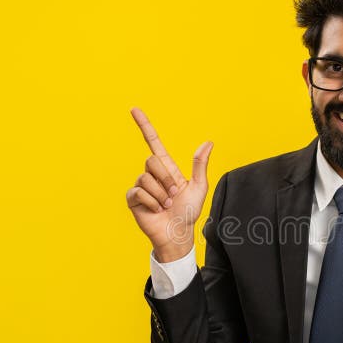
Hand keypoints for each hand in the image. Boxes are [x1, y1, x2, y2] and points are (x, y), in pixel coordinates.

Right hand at [126, 108, 212, 261]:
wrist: (178, 232)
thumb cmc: (189, 211)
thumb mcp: (199, 186)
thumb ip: (200, 164)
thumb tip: (208, 142)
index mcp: (167, 168)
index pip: (153, 142)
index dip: (144, 126)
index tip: (134, 109)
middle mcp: (152, 174)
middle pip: (152, 160)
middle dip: (165, 179)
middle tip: (173, 195)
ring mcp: (141, 186)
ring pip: (146, 178)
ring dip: (160, 194)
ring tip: (165, 205)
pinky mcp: (133, 198)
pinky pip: (139, 191)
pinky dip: (151, 202)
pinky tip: (156, 210)